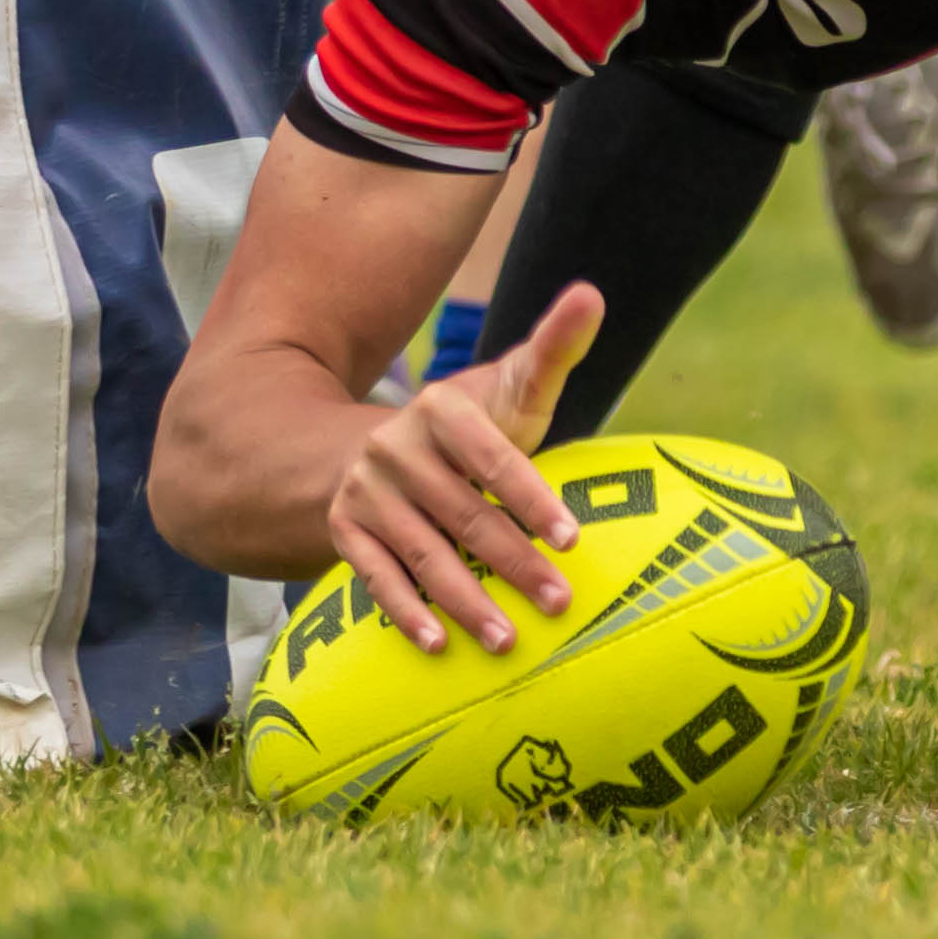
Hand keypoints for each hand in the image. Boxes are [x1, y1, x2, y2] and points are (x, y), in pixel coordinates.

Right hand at [318, 281, 600, 656]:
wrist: (383, 451)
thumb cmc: (474, 425)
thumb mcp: (510, 385)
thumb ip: (554, 347)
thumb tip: (593, 293)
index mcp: (441, 407)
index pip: (493, 457)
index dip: (532, 498)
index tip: (572, 538)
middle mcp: (395, 447)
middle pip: (464, 514)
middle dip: (513, 563)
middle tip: (559, 602)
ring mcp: (365, 493)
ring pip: (423, 553)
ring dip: (465, 601)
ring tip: (509, 640)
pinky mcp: (344, 532)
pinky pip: (376, 578)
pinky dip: (406, 612)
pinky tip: (438, 645)